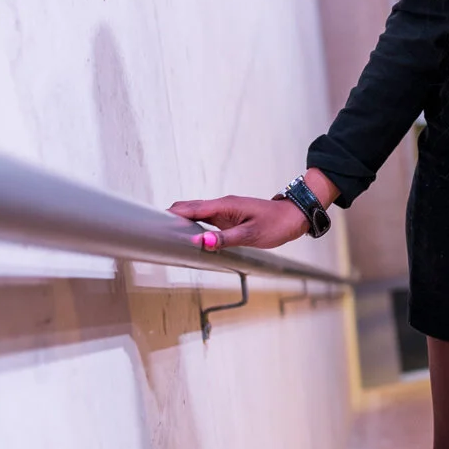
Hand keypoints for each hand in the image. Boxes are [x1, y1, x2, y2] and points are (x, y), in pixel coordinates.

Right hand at [168, 195, 308, 250]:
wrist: (294, 216)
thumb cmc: (277, 223)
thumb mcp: (251, 234)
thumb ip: (225, 239)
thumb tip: (200, 242)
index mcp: (224, 205)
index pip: (190, 208)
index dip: (170, 215)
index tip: (154, 225)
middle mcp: (221, 206)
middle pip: (188, 209)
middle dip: (170, 219)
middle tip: (155, 235)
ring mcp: (224, 211)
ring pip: (195, 214)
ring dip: (181, 223)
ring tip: (165, 239)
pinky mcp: (228, 218)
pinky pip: (205, 220)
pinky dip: (193, 227)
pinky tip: (189, 238)